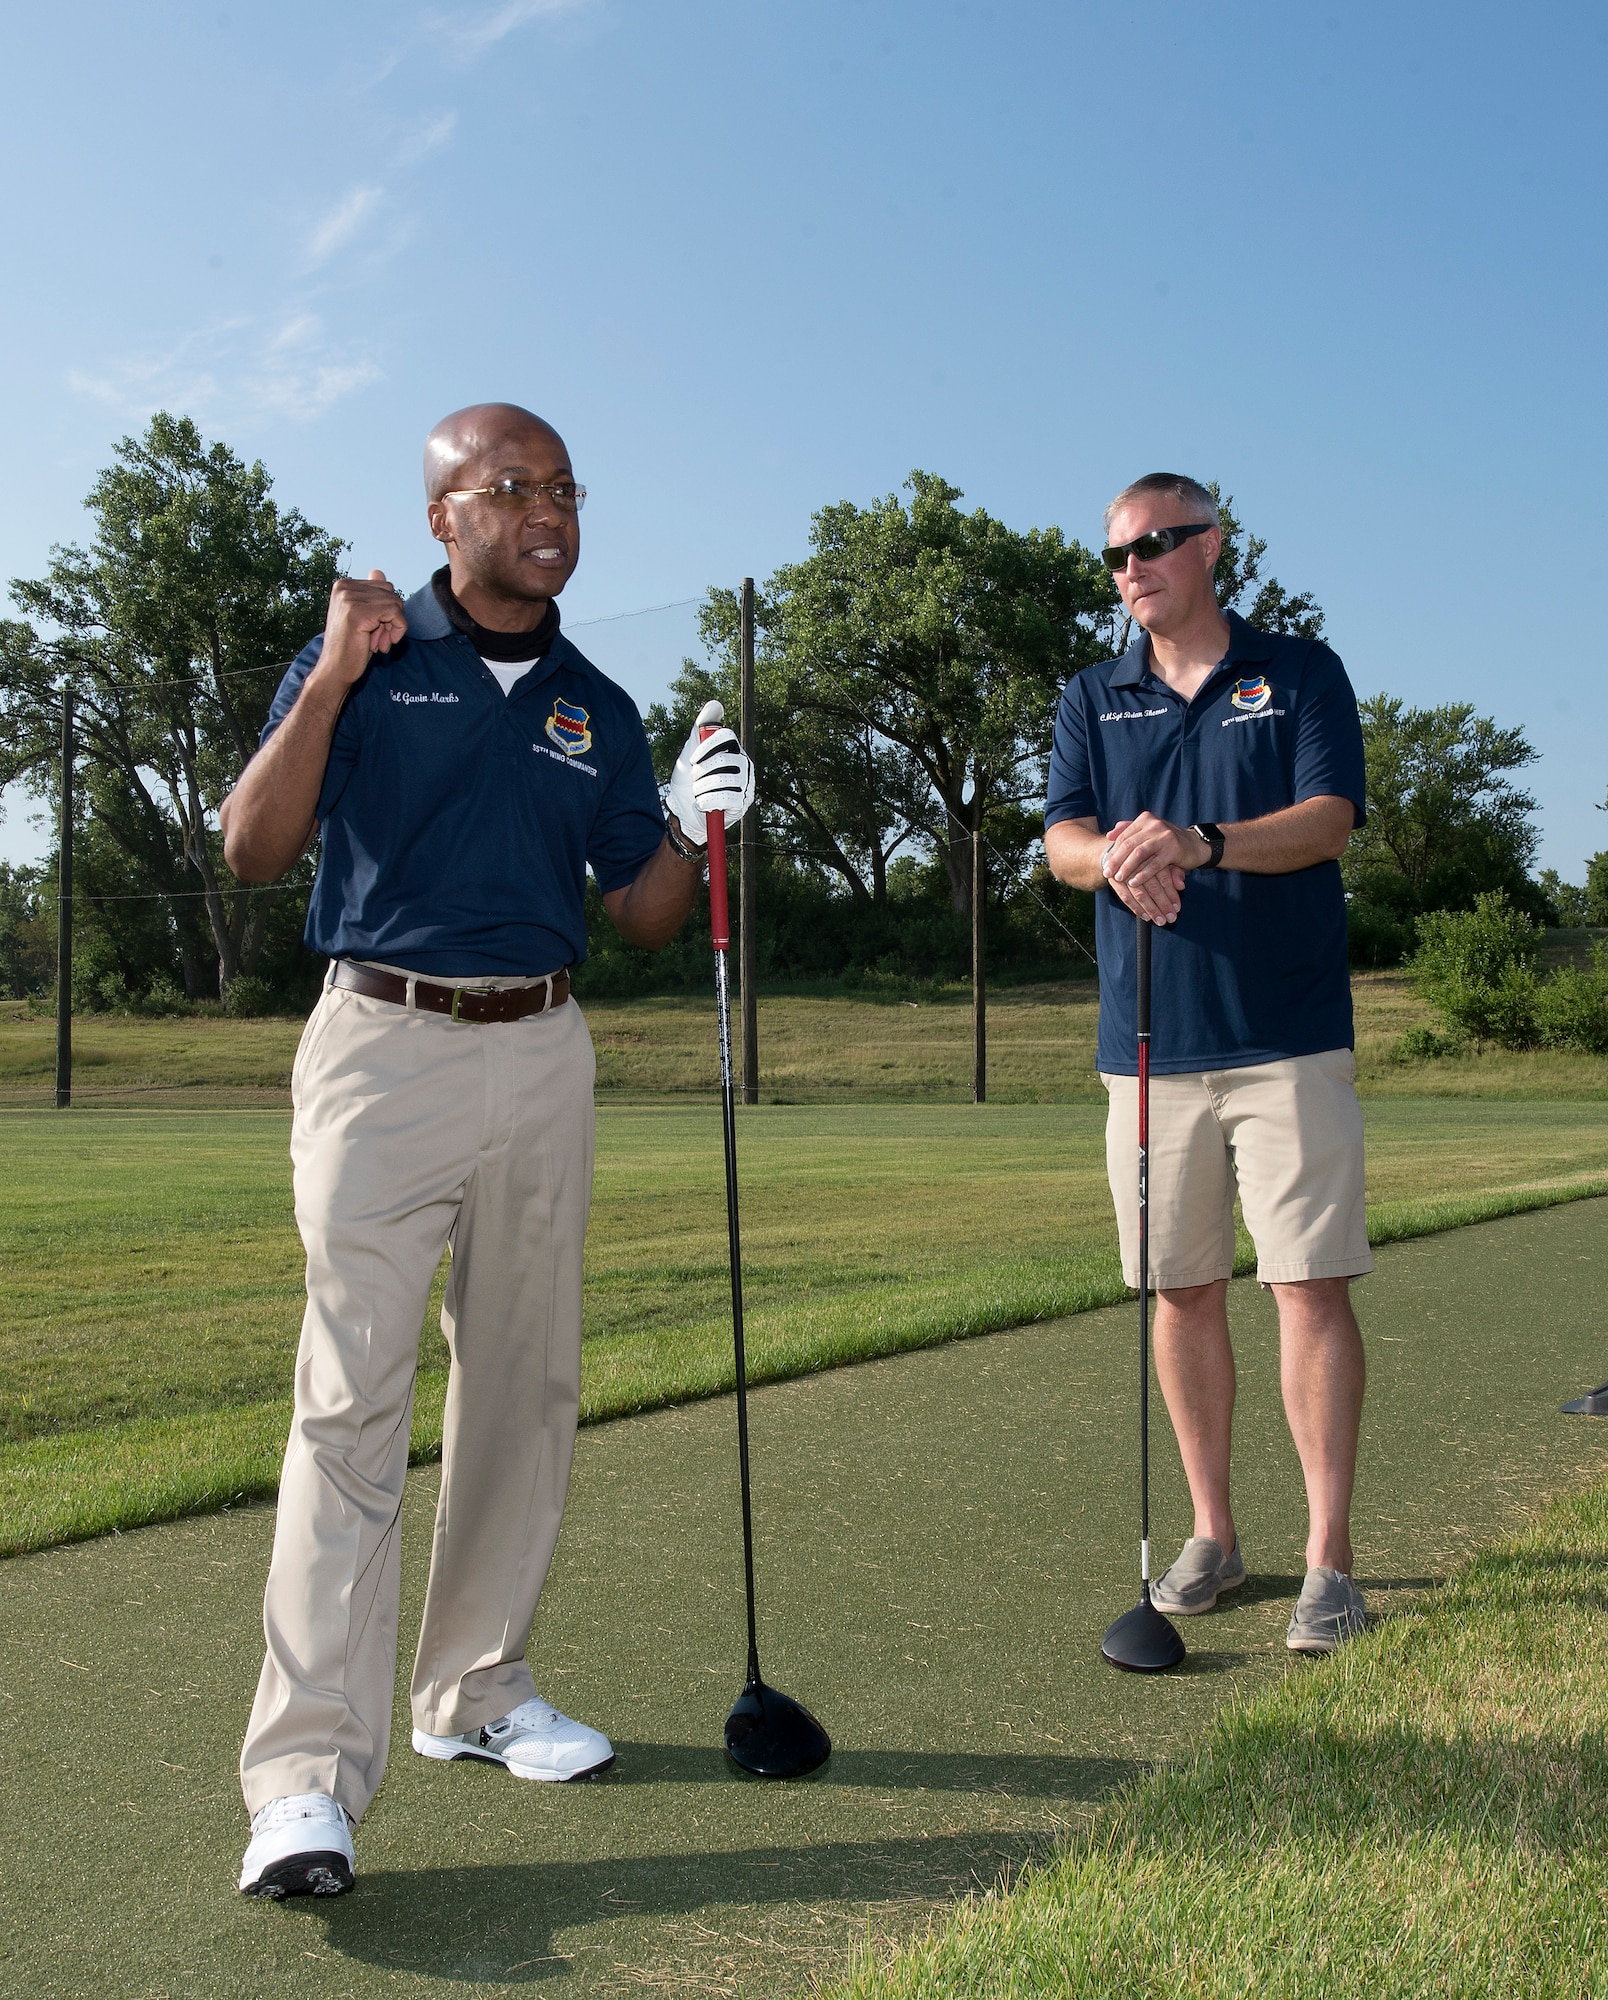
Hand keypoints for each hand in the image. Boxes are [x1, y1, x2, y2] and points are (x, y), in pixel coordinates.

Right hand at [311, 570, 408, 687]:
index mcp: (343, 585)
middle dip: (391, 619)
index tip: (374, 630)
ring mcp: (349, 598)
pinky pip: (395, 613)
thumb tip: (378, 571)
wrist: (335, 670)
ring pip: (396, 604)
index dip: (387, 612)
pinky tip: (380, 646)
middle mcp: (344, 587)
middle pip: (392, 593)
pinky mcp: (358, 612)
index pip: (384, 587)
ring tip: (376, 644)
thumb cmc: (351, 647)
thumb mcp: (364, 617)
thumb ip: (371, 594)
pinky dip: (396, 631)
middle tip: (376, 639)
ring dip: (392, 628)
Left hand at [665, 699, 754, 844]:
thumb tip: (715, 705)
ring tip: (698, 793)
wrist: (684, 811)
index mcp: (732, 749)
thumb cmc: (688, 780)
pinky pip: (725, 798)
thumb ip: (701, 727)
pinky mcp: (743, 803)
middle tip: (695, 780)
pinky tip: (704, 804)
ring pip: (722, 780)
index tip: (692, 760)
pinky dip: (708, 802)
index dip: (707, 748)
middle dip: (701, 772)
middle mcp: (743, 764)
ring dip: (702, 788)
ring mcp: (745, 784)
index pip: (726, 737)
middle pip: (722, 759)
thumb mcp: (690, 750)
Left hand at [1100, 814, 1202, 923]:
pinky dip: (1143, 874)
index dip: (1113, 851)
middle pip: (1129, 844)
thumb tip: (1109, 835)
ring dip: (1127, 867)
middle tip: (1107, 873)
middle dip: (1116, 860)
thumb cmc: (1167, 842)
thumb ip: (1129, 831)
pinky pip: (1154, 864)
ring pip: (1139, 853)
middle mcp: (1154, 825)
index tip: (1104, 865)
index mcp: (1145, 819)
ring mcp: (1164, 836)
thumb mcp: (1149, 833)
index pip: (1124, 836)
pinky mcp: (1174, 849)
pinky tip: (1134, 882)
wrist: (1195, 845)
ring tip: (1118, 878)